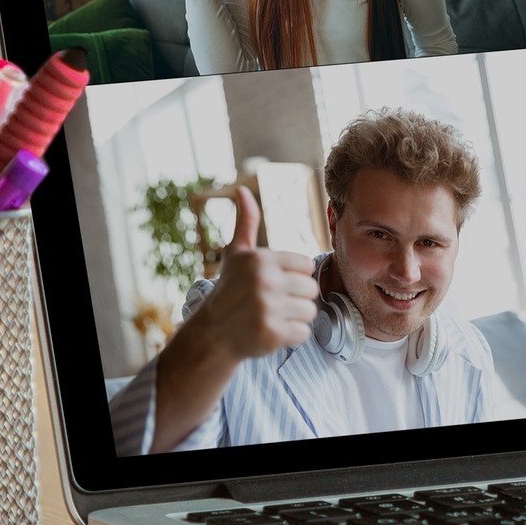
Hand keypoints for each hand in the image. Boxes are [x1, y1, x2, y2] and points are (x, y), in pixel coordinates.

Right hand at [147, 187, 317, 450]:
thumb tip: (242, 189)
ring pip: (310, 311)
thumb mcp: (237, 254)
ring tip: (272, 316)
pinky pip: (303, 333)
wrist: (213, 333)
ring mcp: (268, 309)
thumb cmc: (230, 289)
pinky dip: (291, 336)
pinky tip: (271, 331)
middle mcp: (264, 281)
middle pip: (312, 289)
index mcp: (261, 260)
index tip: (274, 284)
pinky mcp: (272, 334)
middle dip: (296, 298)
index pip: (307, 266)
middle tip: (272, 303)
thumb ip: (247, 222)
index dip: (294, 276)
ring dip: (295, 317)